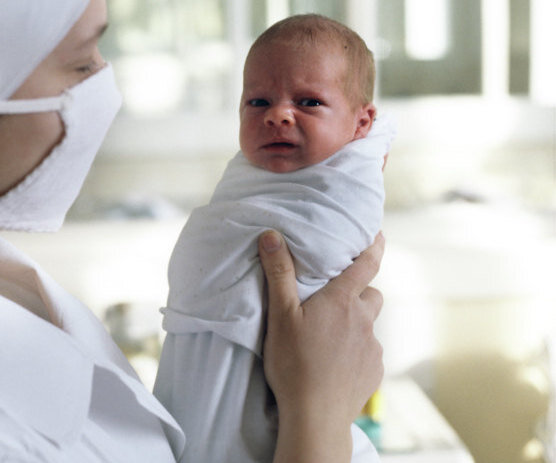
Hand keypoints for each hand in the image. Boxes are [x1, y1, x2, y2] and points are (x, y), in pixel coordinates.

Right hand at [260, 230, 383, 461]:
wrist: (316, 416)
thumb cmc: (295, 364)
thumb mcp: (280, 316)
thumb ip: (279, 274)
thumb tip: (272, 236)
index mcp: (342, 302)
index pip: (366, 265)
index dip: (374, 247)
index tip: (378, 234)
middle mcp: (364, 321)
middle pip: (372, 295)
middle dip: (360, 292)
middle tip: (337, 298)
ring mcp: (372, 348)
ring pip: (369, 326)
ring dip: (356, 324)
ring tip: (331, 336)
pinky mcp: (374, 372)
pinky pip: (369, 353)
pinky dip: (356, 351)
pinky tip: (336, 362)